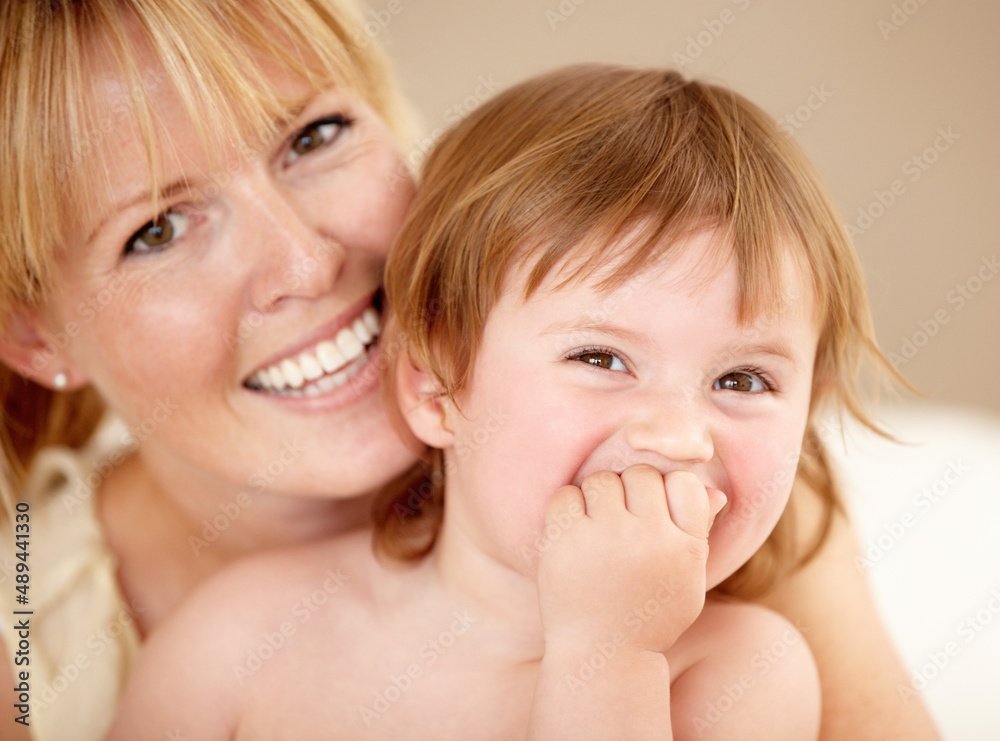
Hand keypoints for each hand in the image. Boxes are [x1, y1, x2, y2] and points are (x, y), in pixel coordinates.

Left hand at [536, 465, 725, 654]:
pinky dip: (569, 508)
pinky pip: (567, 495)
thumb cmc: (649, 615)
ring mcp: (604, 537)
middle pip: (641, 475)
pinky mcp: (564, 541)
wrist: (603, 654)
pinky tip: (575, 533)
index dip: (668, 490)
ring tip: (598, 527)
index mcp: (684, 548)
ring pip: (603, 480)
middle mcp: (648, 538)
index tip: (655, 513)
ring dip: (599, 497)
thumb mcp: (686, 582)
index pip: (684, 482)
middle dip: (632, 490)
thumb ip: (698, 534)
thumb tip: (714, 490)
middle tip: (623, 520)